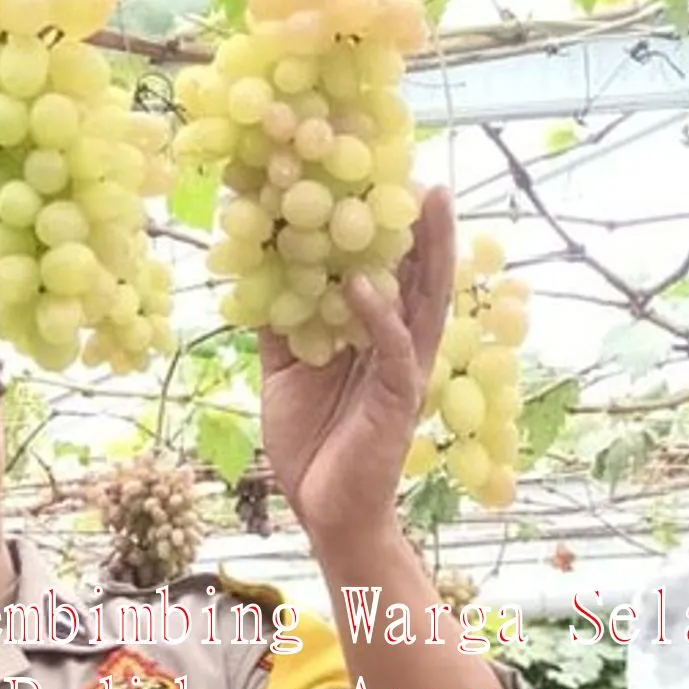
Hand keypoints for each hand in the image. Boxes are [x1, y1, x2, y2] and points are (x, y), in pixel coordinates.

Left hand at [259, 186, 454, 537]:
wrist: (324, 509)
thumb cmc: (312, 442)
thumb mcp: (285, 370)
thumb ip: (282, 325)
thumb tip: (259, 274)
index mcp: (377, 338)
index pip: (395, 275)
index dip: (395, 233)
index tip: (389, 182)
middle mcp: (399, 348)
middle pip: (422, 279)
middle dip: (427, 229)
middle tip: (430, 178)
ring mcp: (403, 372)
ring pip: (423, 303)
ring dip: (427, 254)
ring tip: (424, 203)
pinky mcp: (396, 399)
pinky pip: (392, 350)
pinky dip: (379, 315)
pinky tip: (365, 283)